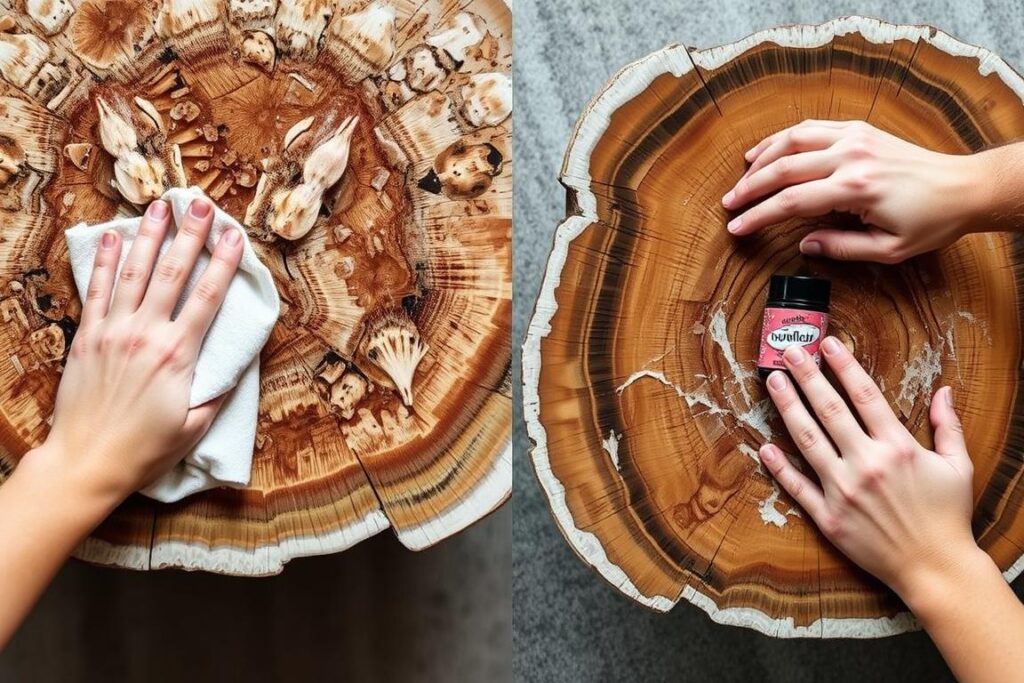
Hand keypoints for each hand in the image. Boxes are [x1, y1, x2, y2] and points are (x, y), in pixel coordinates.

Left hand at [28, 198, 242, 501]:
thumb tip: (235, 366)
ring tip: (158, 206)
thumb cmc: (146, 450)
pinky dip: (103, 261)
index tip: (235, 236)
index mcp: (178, 355)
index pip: (207, 298)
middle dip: (188, 235)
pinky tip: (112, 237)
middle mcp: (146, 334)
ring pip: (134, 273)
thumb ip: (217, 393)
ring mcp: (113, 332)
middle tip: (199, 203)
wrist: (86, 462)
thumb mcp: (195, 427)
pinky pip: (97, 291)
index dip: (224, 263)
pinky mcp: (87, 338)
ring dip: (149, 237)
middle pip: (172, 273)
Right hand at [721, 120, 987, 262]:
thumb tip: (803, 245)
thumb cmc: (930, 221)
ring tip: (743, 175)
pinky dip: (785, 138)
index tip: (736, 227)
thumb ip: (841, 248)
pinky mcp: (859, 130)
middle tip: (729, 203)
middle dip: (750, 187)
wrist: (963, 187)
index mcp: (855, 189)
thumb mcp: (888, 249)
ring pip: (792, 139)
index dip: (758, 216)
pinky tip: (769, 150)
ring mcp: (855, 137)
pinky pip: (812, 127)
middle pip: (783, 168)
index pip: (790, 202)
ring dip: (762, 157)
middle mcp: (851, 157)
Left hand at [758, 337, 978, 601]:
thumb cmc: (948, 516)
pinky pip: (798, 487)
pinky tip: (764, 446)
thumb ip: (947, 427)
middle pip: (829, 409)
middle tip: (789, 351)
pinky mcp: (828, 517)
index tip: (828, 343)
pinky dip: (780, 466)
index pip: (865, 395)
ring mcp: (843, 491)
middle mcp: (866, 464)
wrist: (935, 568)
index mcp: (897, 447)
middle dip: (807, 376)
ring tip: (773, 382)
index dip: (844, 366)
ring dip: (787, 407)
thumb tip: (944, 391)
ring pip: (807, 440)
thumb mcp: (958, 467)